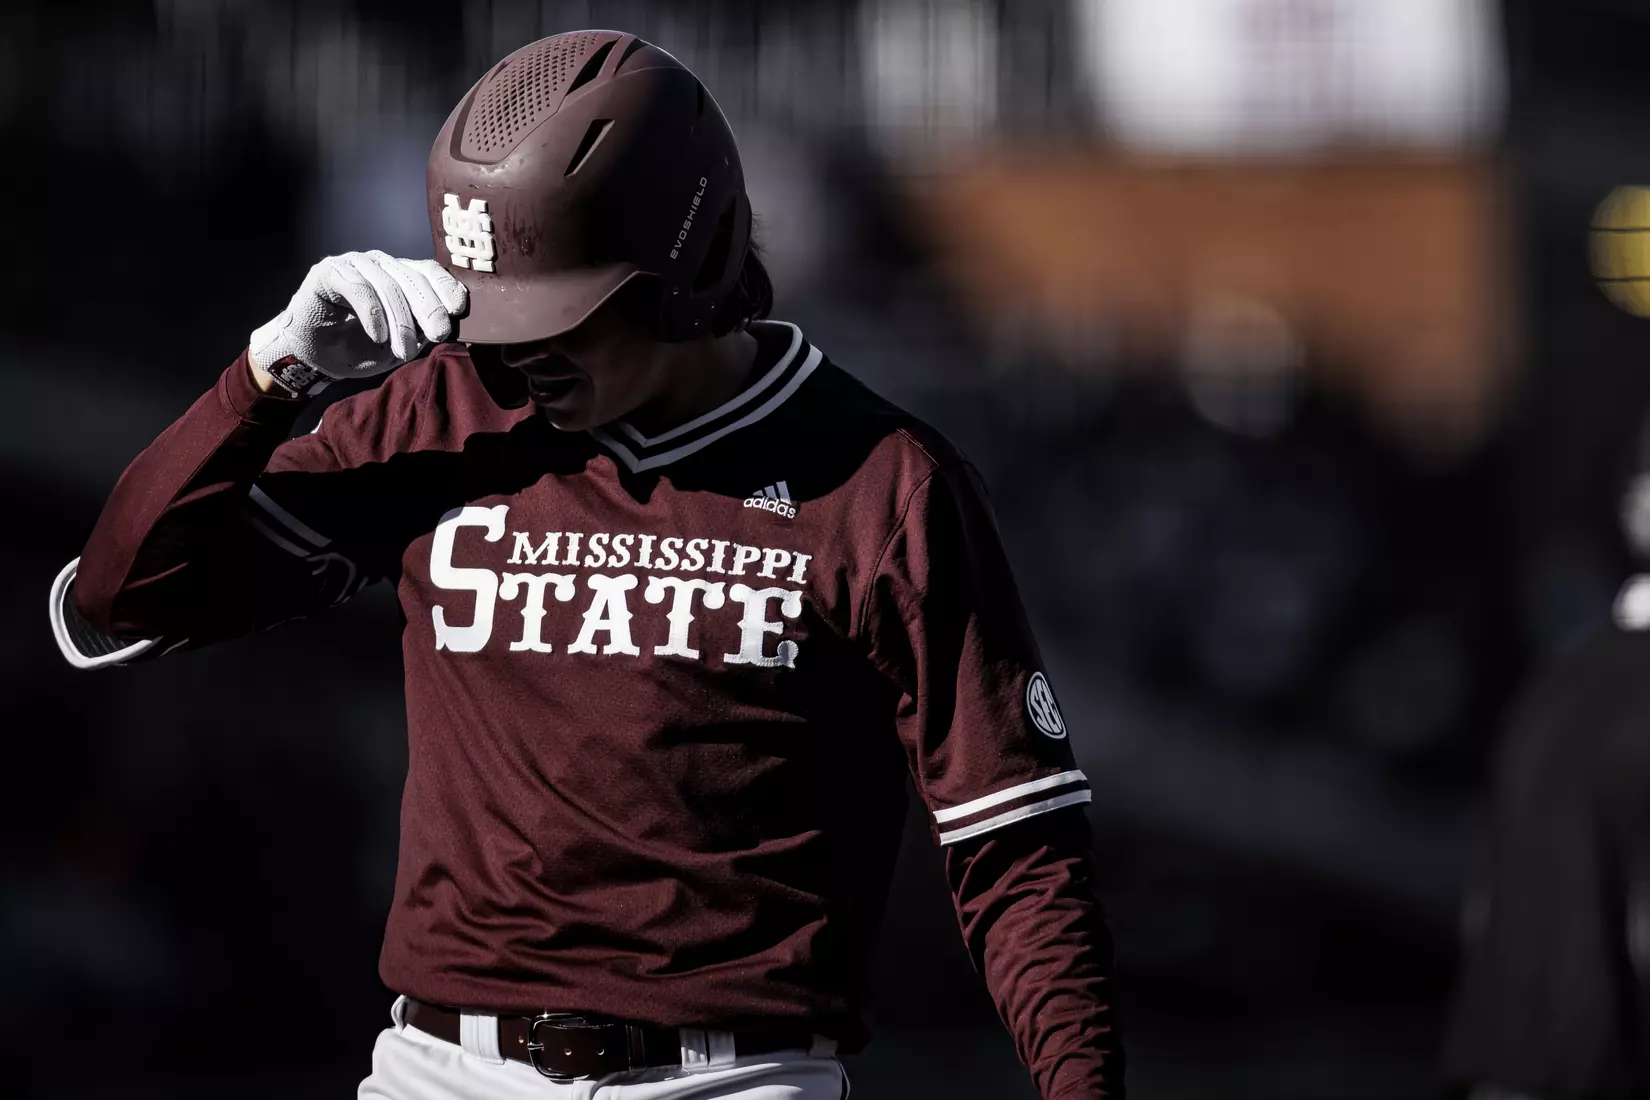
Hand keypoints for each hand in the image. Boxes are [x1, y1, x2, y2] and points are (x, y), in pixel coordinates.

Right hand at [248, 251, 466, 395]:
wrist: (313, 357)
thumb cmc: (358, 349)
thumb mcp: (398, 345)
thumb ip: (421, 332)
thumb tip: (449, 326)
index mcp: (398, 275)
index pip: (428, 271)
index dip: (446, 287)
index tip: (458, 311)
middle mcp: (378, 264)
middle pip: (411, 278)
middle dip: (429, 308)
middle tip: (439, 334)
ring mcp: (352, 265)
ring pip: (387, 285)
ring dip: (400, 320)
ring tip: (404, 351)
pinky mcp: (328, 272)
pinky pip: (358, 287)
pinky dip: (372, 314)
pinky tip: (378, 336)